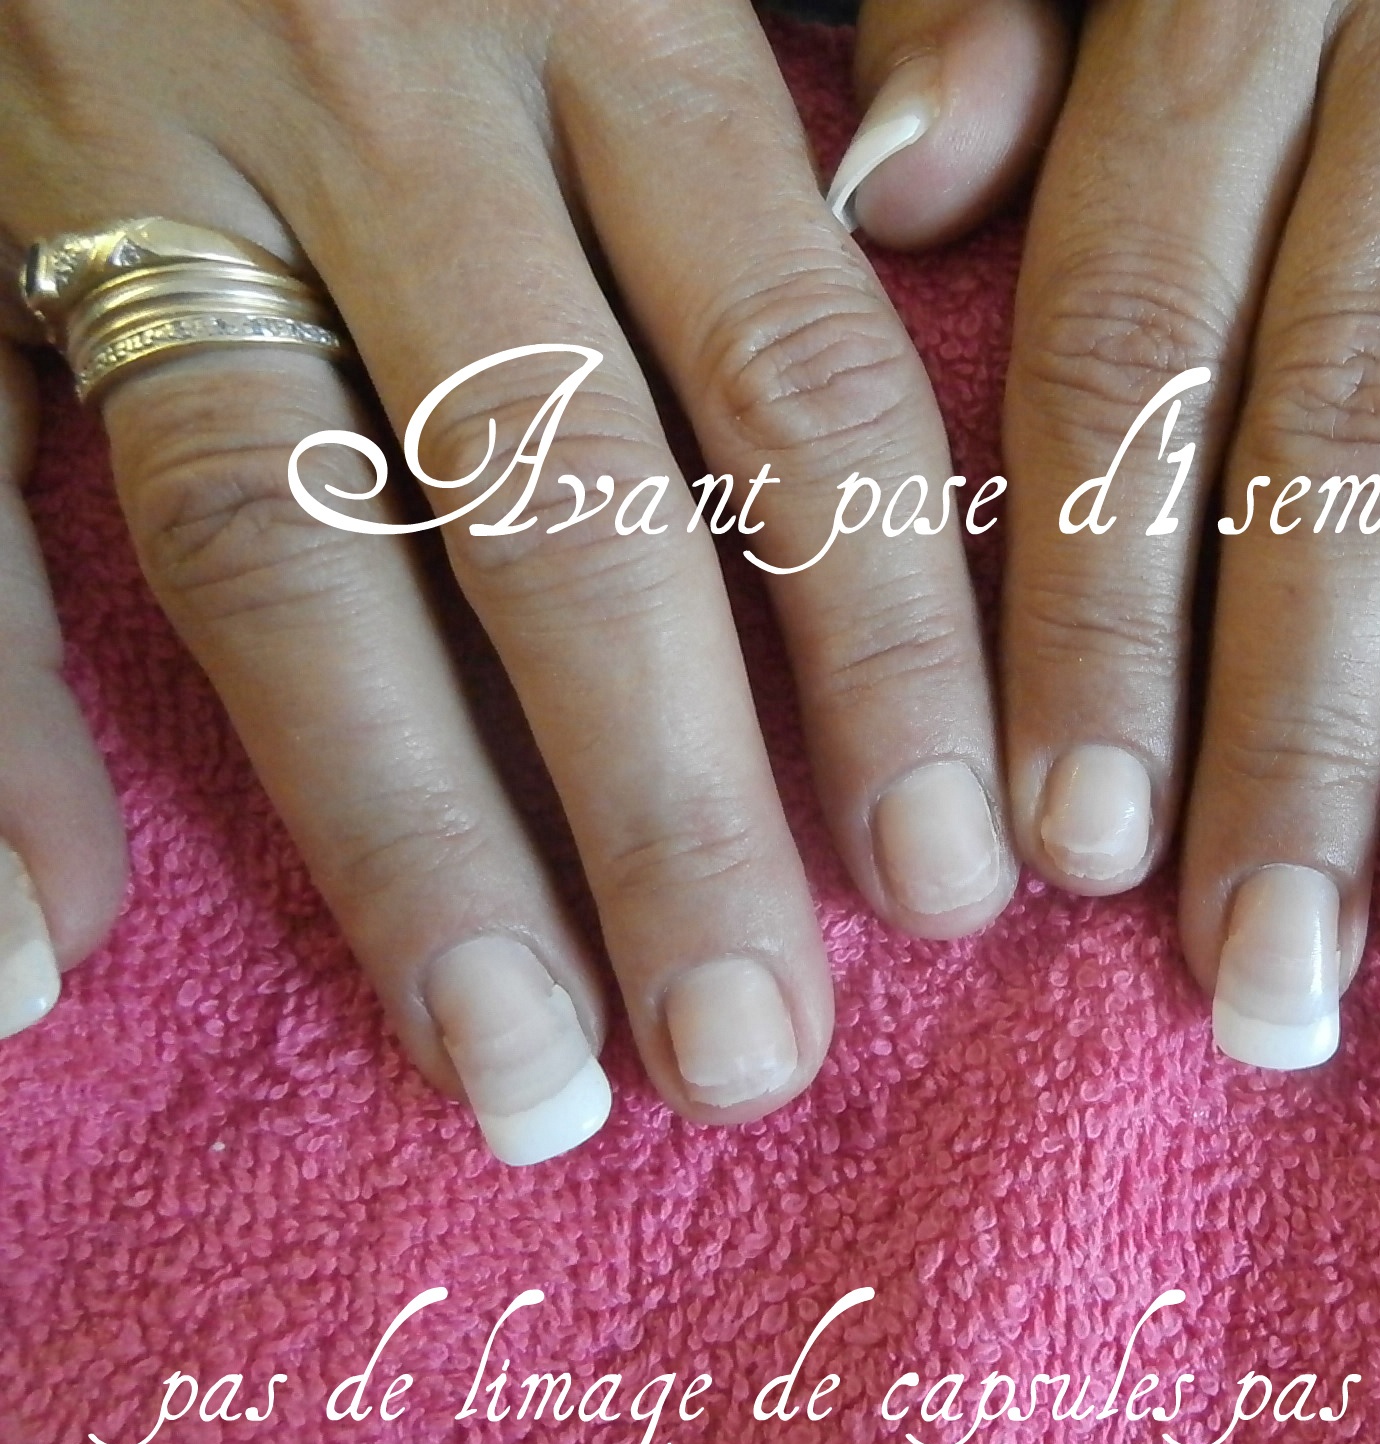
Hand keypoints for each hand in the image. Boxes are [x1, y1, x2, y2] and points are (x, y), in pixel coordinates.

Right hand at [0, 0, 1021, 1159]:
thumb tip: (946, 180)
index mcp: (613, 0)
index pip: (797, 387)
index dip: (885, 654)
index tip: (954, 879)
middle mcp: (380, 89)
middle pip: (556, 517)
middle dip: (665, 812)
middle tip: (752, 1055)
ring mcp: (129, 149)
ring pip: (281, 551)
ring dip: (399, 839)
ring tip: (510, 1067)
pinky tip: (45, 945)